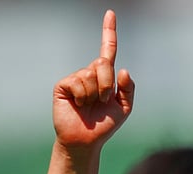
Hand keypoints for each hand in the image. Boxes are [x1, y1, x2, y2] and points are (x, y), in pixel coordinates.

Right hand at [52, 9, 134, 150]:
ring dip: (95, 94)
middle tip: (103, 100)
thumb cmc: (104, 125)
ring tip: (90, 106)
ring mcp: (76, 78)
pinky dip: (83, 96)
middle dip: (107, 84)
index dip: (109, 32)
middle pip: (103, 63)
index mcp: (105, 76)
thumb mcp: (124, 108)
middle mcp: (89, 73)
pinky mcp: (64, 85)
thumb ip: (128, 89)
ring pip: (91, 74)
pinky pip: (78, 82)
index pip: (108, 50)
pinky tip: (78, 105)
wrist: (86, 140)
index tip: (110, 13)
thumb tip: (123, 69)